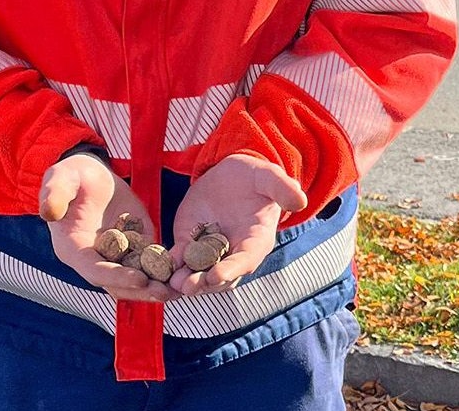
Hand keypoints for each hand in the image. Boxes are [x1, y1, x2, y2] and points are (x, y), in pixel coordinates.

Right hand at [39, 152, 172, 302]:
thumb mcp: (60, 178)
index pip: (94, 270)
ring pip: (134, 279)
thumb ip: (54, 194)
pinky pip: (148, 262)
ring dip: (154, 287)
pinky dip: (164, 270)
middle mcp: (94, 258)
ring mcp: (115, 254)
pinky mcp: (134, 244)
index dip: (115, 277)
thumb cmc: (71, 176)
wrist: (90, 174)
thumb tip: (49, 211)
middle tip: (165, 293)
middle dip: (140, 290)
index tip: (138, 279)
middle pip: (116, 283)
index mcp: (73, 249)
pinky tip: (183, 274)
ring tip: (178, 291)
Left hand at [167, 153, 305, 296]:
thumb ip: (282, 188)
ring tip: (172, 283)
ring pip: (198, 274)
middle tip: (189, 285)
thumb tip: (300, 201)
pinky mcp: (189, 242)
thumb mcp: (269, 177)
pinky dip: (169, 265)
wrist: (230, 173)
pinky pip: (178, 259)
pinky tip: (158, 266)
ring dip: (185, 282)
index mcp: (256, 240)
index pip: (246, 260)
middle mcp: (233, 252)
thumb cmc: (255, 176)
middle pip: (220, 276)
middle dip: (204, 283)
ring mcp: (209, 250)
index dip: (232, 269)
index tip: (217, 275)